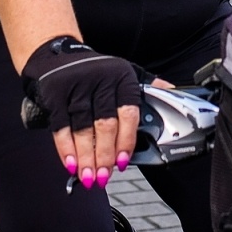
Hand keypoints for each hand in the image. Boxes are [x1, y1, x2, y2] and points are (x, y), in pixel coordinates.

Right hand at [21, 36, 140, 188]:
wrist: (59, 53)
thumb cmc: (97, 69)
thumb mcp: (127, 71)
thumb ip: (150, 86)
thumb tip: (175, 96)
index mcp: (123, 78)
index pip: (129, 114)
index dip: (126, 141)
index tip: (123, 163)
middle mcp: (101, 81)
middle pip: (105, 125)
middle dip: (104, 155)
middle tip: (103, 178)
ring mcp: (77, 86)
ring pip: (83, 128)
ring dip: (86, 157)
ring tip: (88, 176)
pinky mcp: (55, 93)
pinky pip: (61, 126)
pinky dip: (65, 148)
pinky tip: (70, 164)